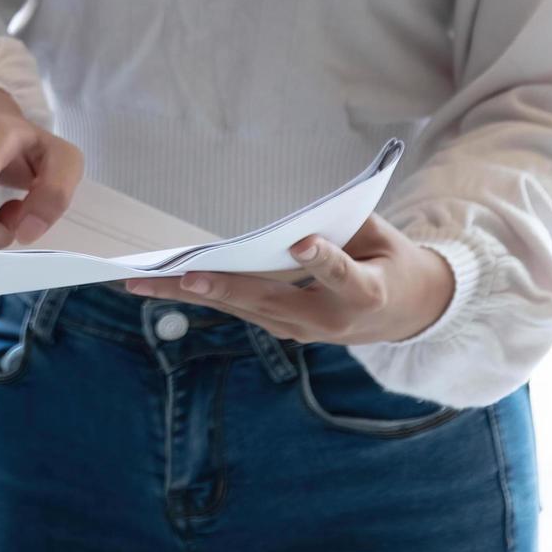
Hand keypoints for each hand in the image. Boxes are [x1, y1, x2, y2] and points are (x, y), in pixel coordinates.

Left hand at [124, 215, 454, 344]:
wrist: (408, 312)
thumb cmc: (390, 260)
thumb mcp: (381, 236)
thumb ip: (344, 226)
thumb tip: (298, 221)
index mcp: (367, 292)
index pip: (343, 277)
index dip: (323, 261)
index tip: (303, 243)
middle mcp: (330, 321)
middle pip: (272, 301)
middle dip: (225, 287)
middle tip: (185, 275)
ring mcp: (302, 330)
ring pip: (241, 309)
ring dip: (190, 296)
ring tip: (143, 284)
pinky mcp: (282, 328)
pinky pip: (238, 309)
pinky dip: (199, 295)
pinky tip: (158, 285)